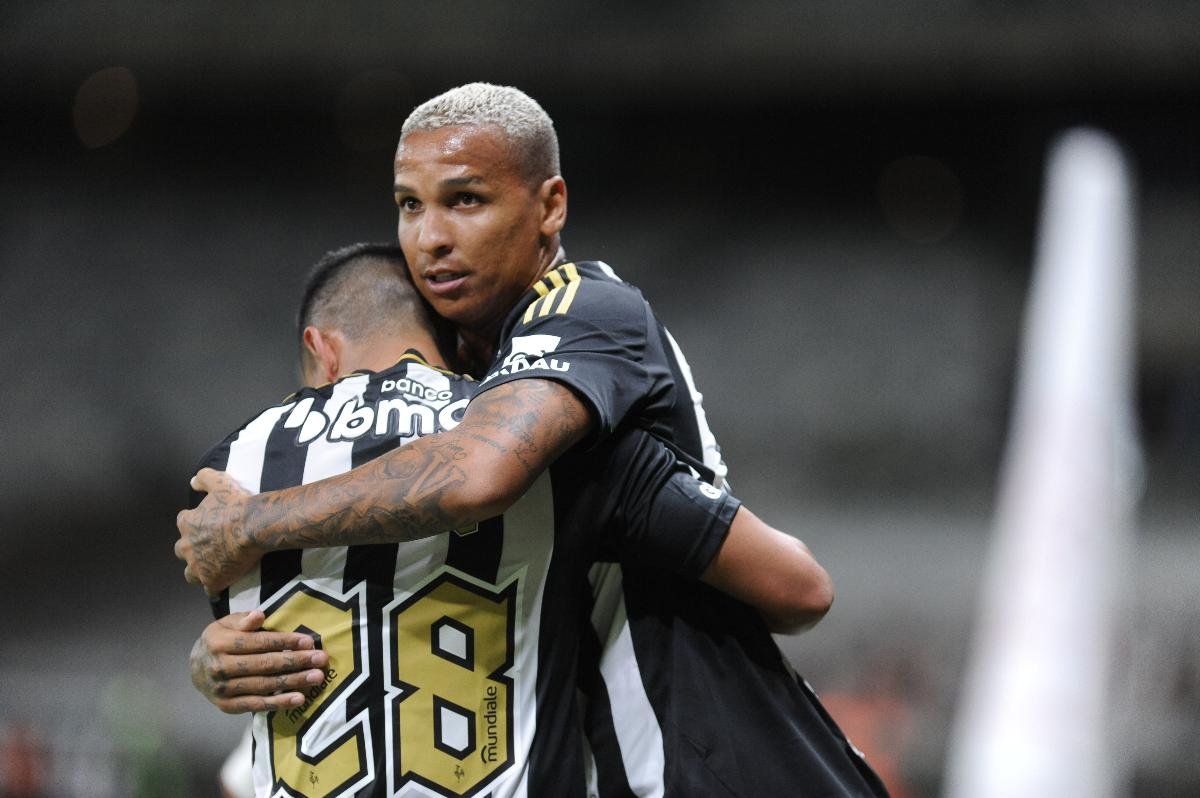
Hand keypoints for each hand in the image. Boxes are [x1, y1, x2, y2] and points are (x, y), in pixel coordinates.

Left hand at [176, 468, 260, 593]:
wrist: (254, 526)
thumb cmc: (237, 504)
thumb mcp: (220, 483)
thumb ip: (204, 478)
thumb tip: (192, 481)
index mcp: (187, 523)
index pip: (184, 524)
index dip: (195, 524)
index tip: (208, 524)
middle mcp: (188, 546)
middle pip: (183, 551)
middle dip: (193, 549)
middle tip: (210, 547)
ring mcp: (198, 566)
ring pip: (191, 574)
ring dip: (199, 571)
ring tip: (213, 568)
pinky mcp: (212, 580)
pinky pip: (210, 589)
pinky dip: (215, 585)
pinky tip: (224, 582)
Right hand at [190, 611, 329, 713]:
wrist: (194, 669)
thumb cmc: (219, 641)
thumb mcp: (226, 624)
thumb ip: (244, 620)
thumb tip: (260, 615)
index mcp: (220, 643)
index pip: (258, 642)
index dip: (284, 642)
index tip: (309, 641)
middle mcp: (220, 667)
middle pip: (264, 665)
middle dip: (296, 661)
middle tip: (321, 659)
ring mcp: (223, 689)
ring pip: (264, 685)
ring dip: (293, 681)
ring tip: (316, 677)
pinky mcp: (228, 706)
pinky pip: (257, 704)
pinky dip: (279, 702)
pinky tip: (298, 698)